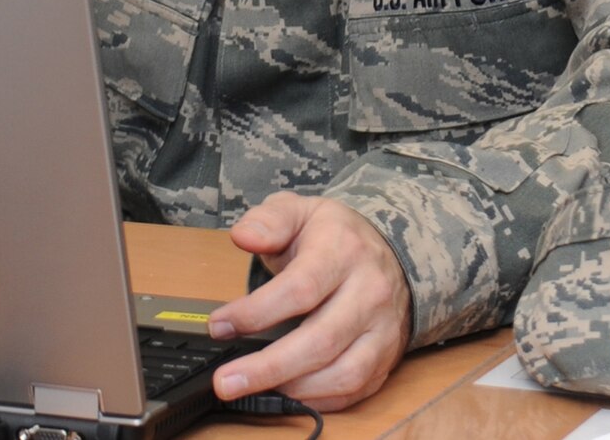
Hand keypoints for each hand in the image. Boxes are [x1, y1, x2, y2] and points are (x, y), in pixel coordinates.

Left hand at [204, 192, 411, 411]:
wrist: (391, 251)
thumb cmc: (334, 235)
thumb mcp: (299, 211)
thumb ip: (268, 221)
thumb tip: (243, 237)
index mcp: (343, 252)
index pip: (300, 289)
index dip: (256, 313)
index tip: (219, 325)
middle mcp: (370, 293)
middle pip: (320, 340)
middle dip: (268, 367)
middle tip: (226, 381)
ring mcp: (383, 329)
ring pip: (343, 373)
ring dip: (293, 389)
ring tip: (251, 388)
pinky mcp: (387, 356)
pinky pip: (356, 389)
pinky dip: (319, 398)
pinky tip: (286, 393)